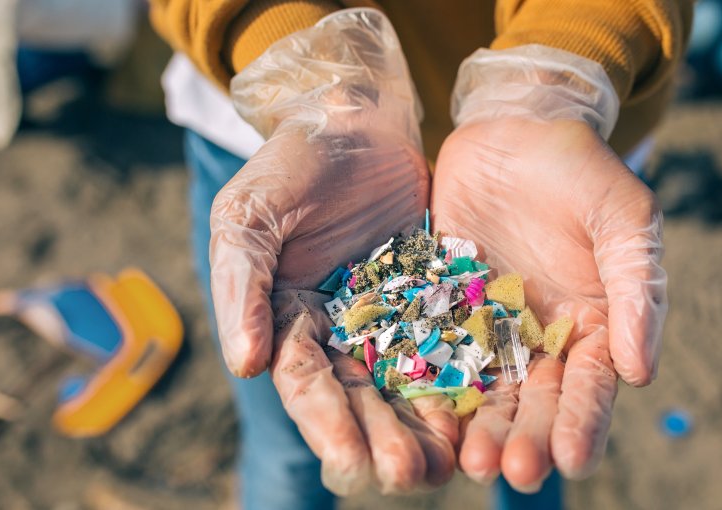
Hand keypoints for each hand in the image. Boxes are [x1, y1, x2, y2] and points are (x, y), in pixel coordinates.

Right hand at [210, 9, 456, 493]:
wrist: (354, 119)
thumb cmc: (291, 163)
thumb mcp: (249, 216)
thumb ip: (241, 288)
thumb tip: (245, 366)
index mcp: (287, 319)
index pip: (306, 383)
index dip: (326, 424)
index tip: (351, 462)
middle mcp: (338, 330)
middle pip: (360, 397)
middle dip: (382, 438)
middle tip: (409, 475)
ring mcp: (389, 316)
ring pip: (406, 382)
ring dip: (424, 425)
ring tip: (449, 463)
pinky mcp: (432, 296)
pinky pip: (448, 342)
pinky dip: (459, 378)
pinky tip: (480, 411)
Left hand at [432, 117, 667, 489]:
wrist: (513, 130)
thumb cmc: (580, 170)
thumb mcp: (623, 218)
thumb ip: (637, 291)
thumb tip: (643, 374)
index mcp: (593, 326)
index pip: (591, 386)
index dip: (584, 423)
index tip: (572, 459)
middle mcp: (540, 339)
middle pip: (535, 402)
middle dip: (526, 439)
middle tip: (513, 471)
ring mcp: (488, 328)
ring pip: (484, 390)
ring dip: (478, 428)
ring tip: (468, 461)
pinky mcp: (443, 308)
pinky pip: (435, 353)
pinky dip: (430, 387)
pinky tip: (422, 419)